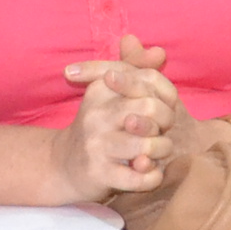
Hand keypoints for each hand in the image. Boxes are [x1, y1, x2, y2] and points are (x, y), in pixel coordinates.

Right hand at [53, 35, 178, 198]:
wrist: (63, 165)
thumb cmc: (100, 126)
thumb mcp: (114, 93)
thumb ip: (138, 70)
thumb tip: (159, 52)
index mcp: (101, 88)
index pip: (150, 78)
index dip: (167, 95)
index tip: (161, 104)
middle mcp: (96, 113)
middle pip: (151, 108)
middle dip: (166, 121)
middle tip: (160, 129)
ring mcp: (96, 144)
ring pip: (148, 144)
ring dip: (162, 150)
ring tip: (156, 152)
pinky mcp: (98, 173)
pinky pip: (140, 177)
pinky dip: (152, 177)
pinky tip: (149, 173)